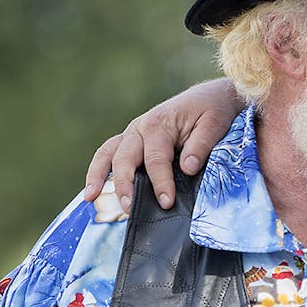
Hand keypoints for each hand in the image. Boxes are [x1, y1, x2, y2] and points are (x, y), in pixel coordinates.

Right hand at [83, 79, 243, 211]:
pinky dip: (98, 171)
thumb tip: (187, 168)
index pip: (156, 158)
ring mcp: (133, 134)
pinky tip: (93, 191)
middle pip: (124, 158)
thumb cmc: (212, 111)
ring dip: (98, 176)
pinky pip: (108, 154)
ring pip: (108, 154)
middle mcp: (140, 128)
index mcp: (160, 124)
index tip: (166, 202)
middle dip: (125, 185)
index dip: (161, 182)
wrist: (209, 97)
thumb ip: (201, 145)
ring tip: (92, 198)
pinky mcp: (131, 141)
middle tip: (129, 209)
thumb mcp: (214, 124)